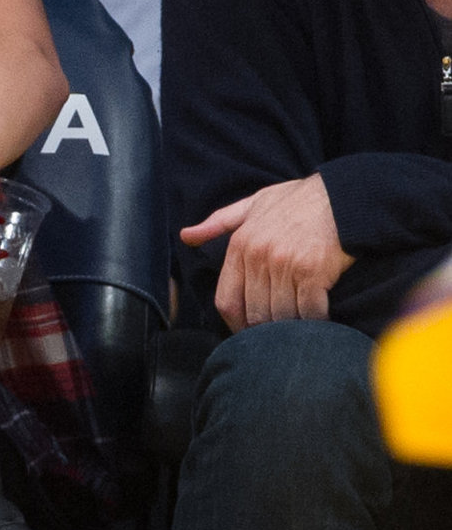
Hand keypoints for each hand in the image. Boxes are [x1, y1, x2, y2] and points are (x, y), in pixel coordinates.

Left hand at [181, 174, 355, 331]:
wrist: (344, 195)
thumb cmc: (298, 201)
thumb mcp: (254, 204)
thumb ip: (219, 222)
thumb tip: (185, 236)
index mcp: (240, 245)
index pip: (227, 300)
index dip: (235, 324)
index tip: (247, 331)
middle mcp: (259, 257)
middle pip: (255, 314)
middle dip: (267, 328)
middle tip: (280, 334)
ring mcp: (286, 265)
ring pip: (281, 316)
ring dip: (292, 327)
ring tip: (300, 327)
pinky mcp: (314, 272)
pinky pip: (310, 312)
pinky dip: (316, 320)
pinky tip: (322, 318)